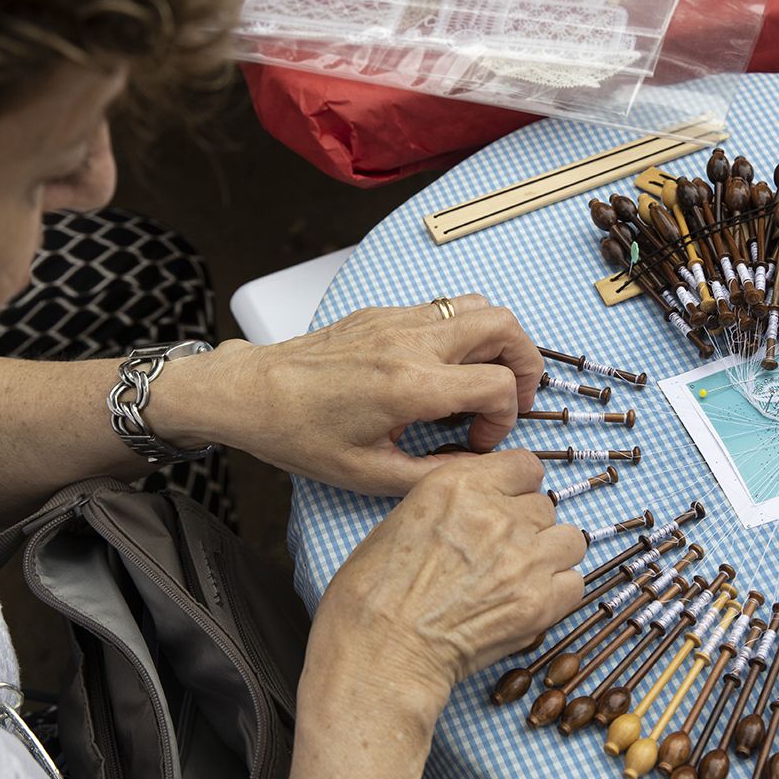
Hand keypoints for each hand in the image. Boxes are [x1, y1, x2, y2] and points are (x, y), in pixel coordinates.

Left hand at [160, 294, 543, 494]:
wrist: (253, 394)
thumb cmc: (302, 436)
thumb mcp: (370, 474)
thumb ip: (435, 472)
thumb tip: (476, 467)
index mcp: (411, 386)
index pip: (498, 385)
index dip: (505, 418)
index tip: (478, 440)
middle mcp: (412, 342)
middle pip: (504, 325)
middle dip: (525, 362)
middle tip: (516, 395)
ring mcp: (398, 320)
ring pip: (478, 305)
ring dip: (498, 339)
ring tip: (487, 376)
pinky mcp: (384, 313)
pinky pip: (444, 308)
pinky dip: (463, 332)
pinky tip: (444, 368)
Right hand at [310, 451, 584, 711]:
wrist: (380, 651)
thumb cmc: (373, 593)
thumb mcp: (403, 519)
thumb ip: (453, 505)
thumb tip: (482, 510)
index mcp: (460, 484)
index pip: (525, 465)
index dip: (518, 488)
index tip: (509, 504)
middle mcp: (498, 514)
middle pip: (545, 506)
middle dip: (529, 527)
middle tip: (503, 554)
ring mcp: (524, 558)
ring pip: (569, 540)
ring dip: (550, 556)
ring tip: (522, 578)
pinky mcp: (539, 602)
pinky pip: (574, 583)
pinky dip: (558, 593)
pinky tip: (529, 603)